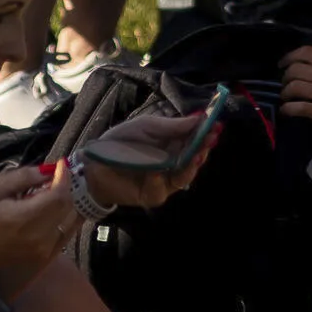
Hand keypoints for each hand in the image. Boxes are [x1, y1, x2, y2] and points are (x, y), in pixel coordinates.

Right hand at [0, 165, 74, 278]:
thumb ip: (23, 177)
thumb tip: (48, 170)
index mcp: (25, 219)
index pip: (59, 195)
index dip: (64, 177)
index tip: (61, 164)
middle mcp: (40, 237)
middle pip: (68, 206)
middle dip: (65, 187)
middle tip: (54, 176)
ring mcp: (45, 250)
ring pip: (70, 220)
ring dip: (66, 202)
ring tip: (53, 191)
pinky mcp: (46, 257)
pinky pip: (66, 233)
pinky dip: (65, 218)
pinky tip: (54, 209)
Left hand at [71, 116, 211, 212]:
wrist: (95, 161)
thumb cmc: (120, 141)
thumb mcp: (147, 127)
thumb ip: (172, 126)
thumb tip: (200, 117)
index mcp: (172, 145)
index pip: (194, 141)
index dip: (206, 134)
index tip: (217, 126)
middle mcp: (172, 163)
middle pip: (194, 160)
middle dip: (203, 149)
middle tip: (210, 139)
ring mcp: (164, 181)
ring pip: (184, 177)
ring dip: (190, 166)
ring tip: (195, 155)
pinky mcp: (152, 194)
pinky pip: (162, 188)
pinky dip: (158, 179)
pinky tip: (156, 169)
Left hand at [277, 46, 311, 139]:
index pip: (306, 52)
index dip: (289, 57)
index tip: (282, 64)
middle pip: (295, 69)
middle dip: (285, 77)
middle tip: (285, 84)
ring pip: (294, 87)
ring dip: (285, 93)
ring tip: (286, 98)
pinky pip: (299, 108)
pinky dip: (288, 109)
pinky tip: (286, 111)